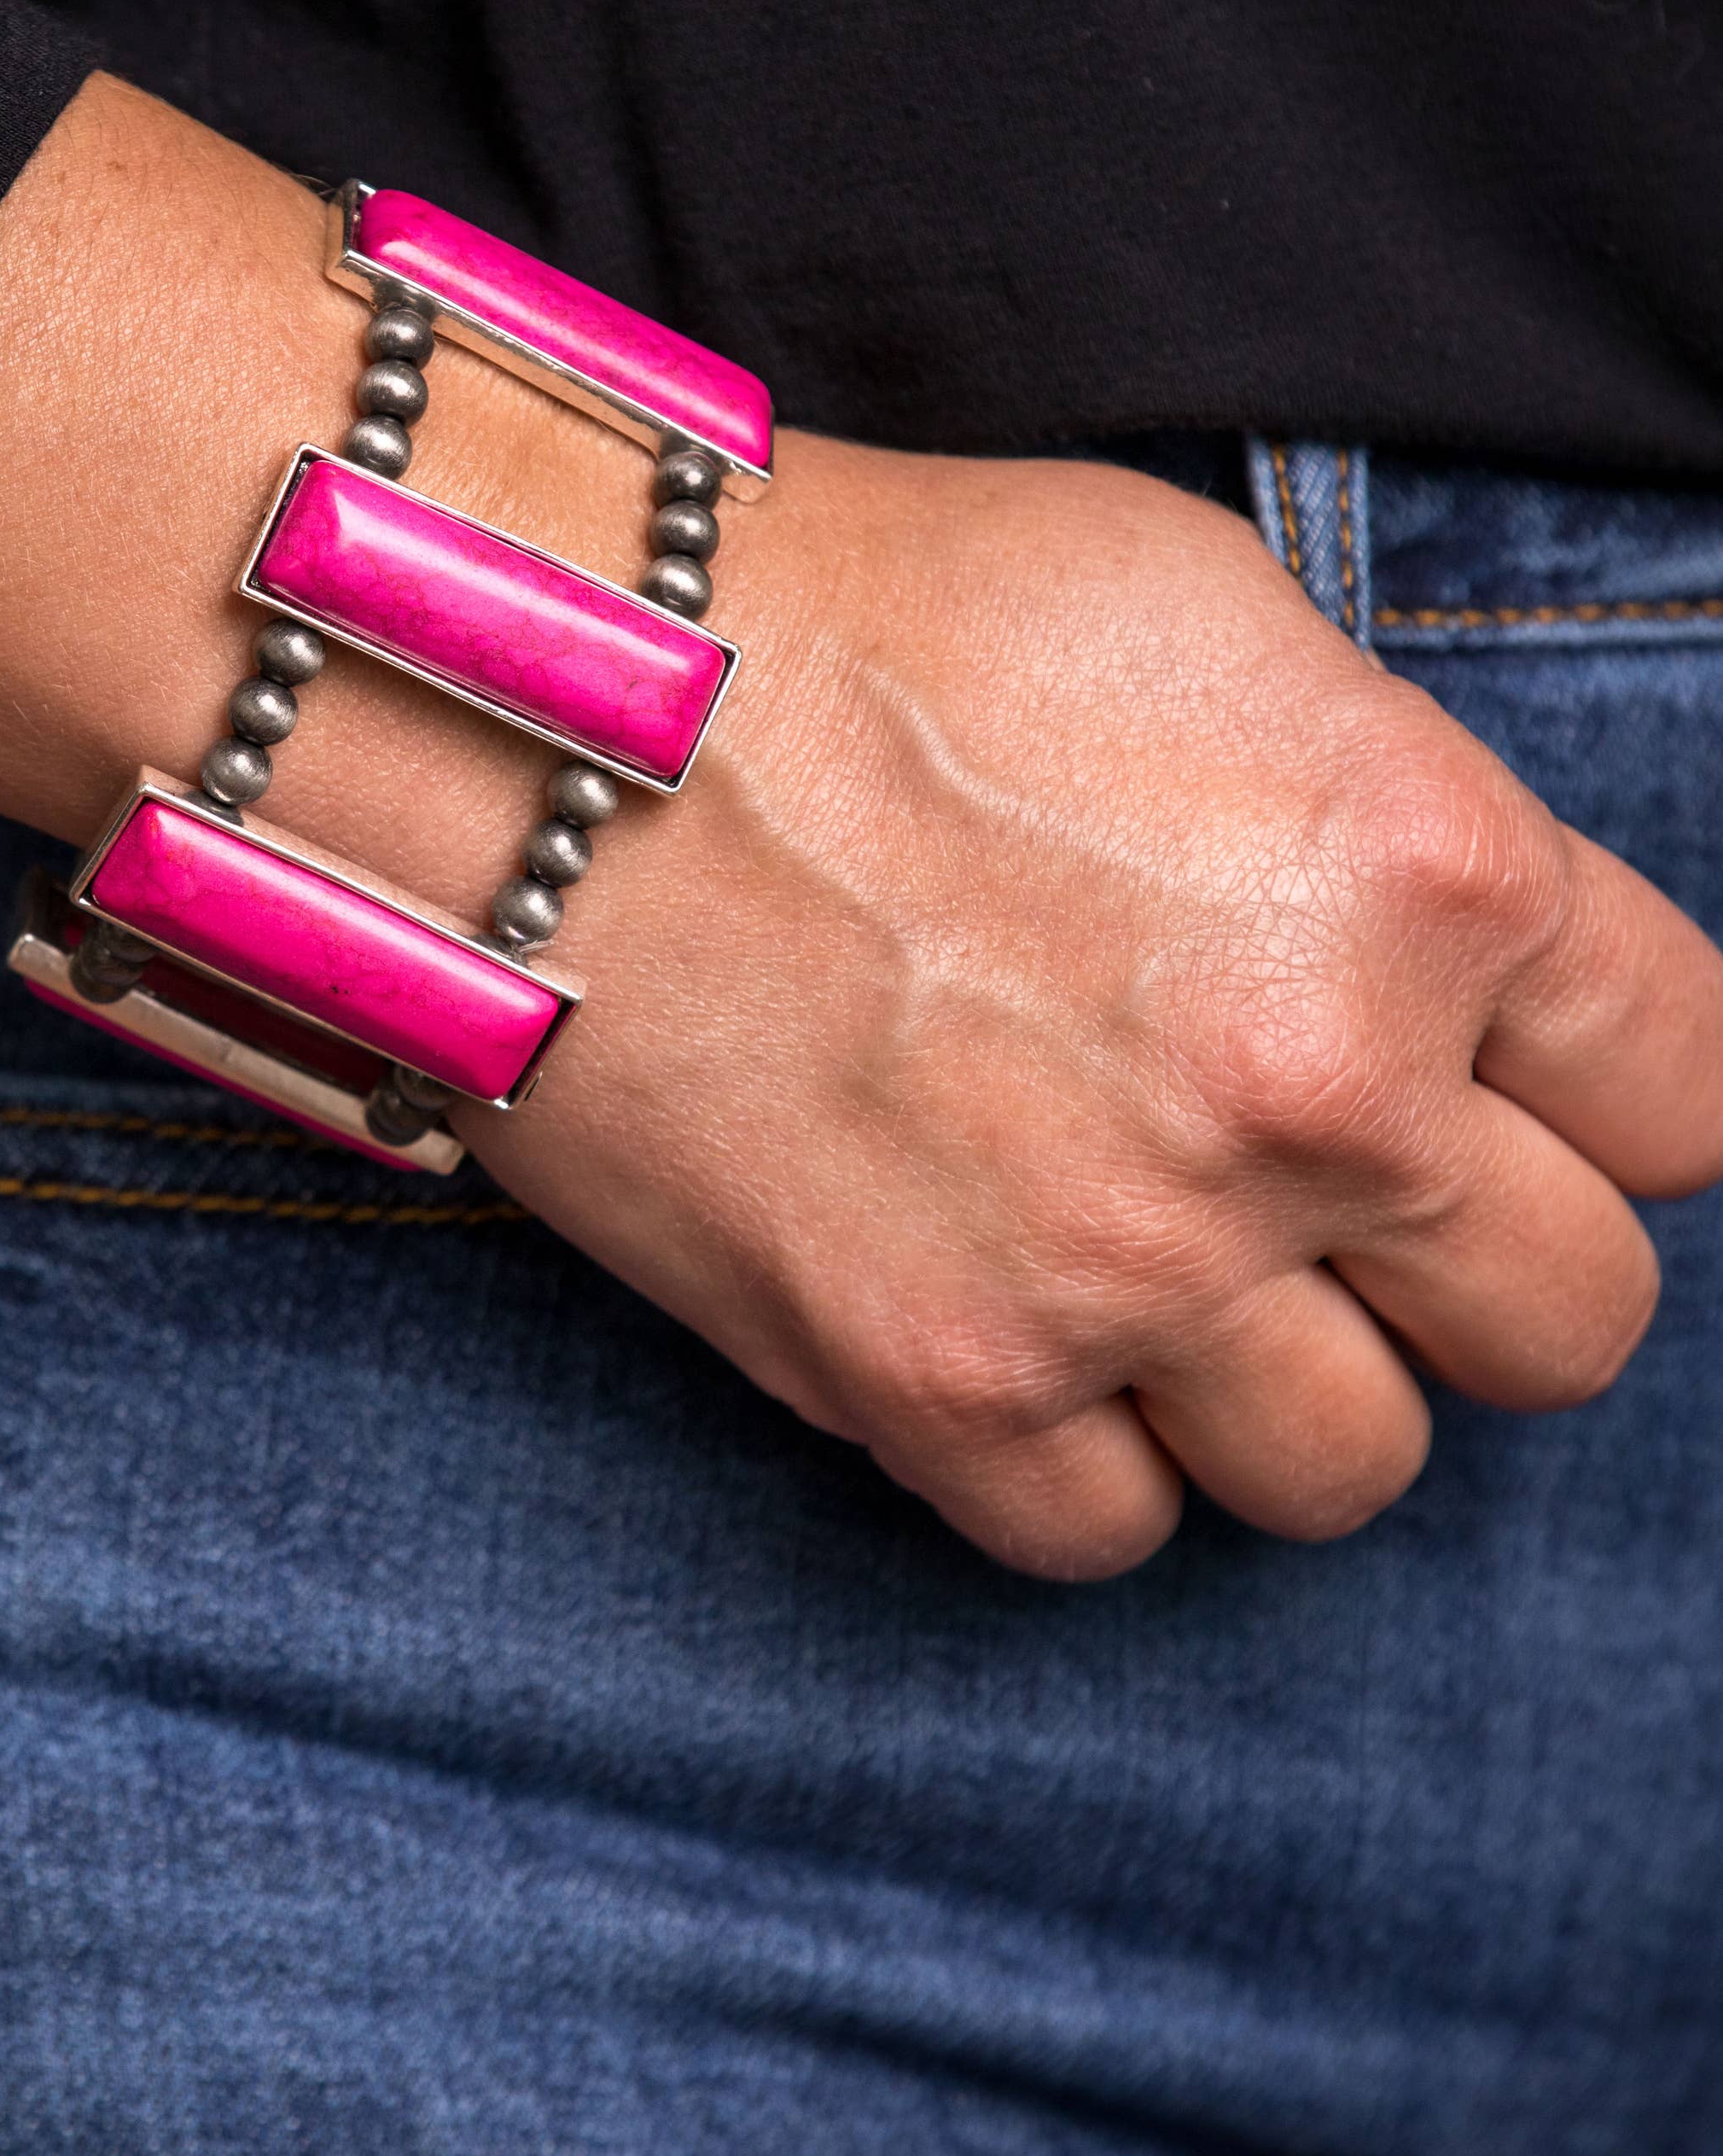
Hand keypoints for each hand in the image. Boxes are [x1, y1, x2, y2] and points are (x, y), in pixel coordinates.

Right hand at [0, 77, 1722, 1576]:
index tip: (1502, 1082)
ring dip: (1277, 1382)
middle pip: (1573, 1326)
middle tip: (1332, 1188)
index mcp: (1430, 879)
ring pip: (1359, 1474)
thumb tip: (1478, 953)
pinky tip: (1005, 1315)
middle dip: (1470, 1262)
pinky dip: (1075, 1451)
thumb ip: (1401, 817)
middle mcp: (1319, 1098)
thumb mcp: (1217, 621)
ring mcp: (1129, 1266)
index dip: (1597, 1091)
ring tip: (1154, 1264)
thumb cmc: (872, 617)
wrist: (547, 701)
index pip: (1693, 1098)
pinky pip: (1114, 1538)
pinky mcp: (934, 1384)